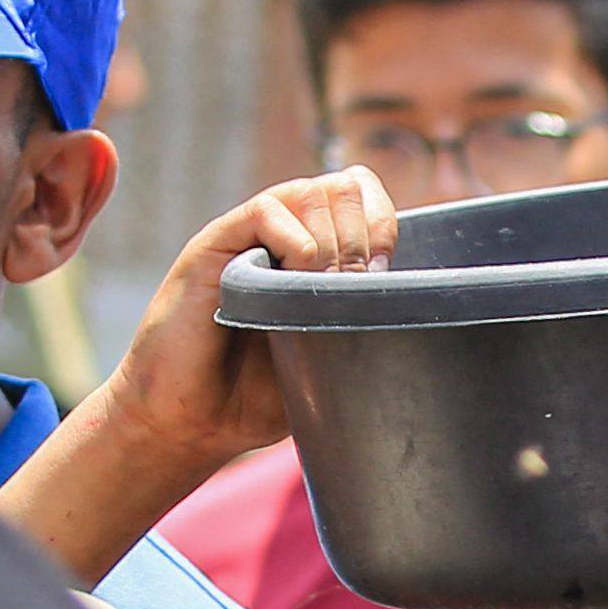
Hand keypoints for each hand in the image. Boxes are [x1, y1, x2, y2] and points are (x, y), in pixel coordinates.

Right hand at [0, 167, 393, 588]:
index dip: (384, 223)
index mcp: (313, 249)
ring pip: (313, 192)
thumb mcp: (330, 357)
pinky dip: (295, 244)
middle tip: (356, 291)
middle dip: (364, 236)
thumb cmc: (258, 396)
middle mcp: (282, 232)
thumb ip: (362, 321)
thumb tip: (415, 303)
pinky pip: (268, 211)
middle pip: (345, 187)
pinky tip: (294, 284)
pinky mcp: (214, 246)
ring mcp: (248, 236)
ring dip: (334, 242)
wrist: (192, 422)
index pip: (363, 195)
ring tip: (323, 295)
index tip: (386, 278)